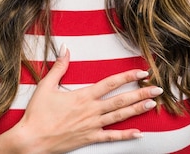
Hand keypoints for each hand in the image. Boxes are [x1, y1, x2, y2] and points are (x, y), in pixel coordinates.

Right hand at [9, 45, 161, 153]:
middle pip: (121, 100)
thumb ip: (59, 67)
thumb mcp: (46, 86)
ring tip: (152, 104)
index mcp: (83, 96)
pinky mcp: (90, 138)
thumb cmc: (38, 114)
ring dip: (137, 110)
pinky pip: (112, 137)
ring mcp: (92, 125)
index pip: (110, 83)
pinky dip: (126, 135)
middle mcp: (91, 110)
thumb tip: (66, 49)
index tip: (142, 73)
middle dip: (141, 93)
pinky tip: (139, 133)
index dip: (128, 77)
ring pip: (120, 116)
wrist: (32, 140)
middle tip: (158, 89)